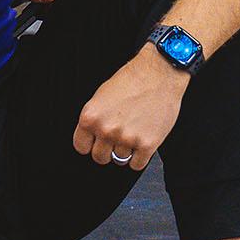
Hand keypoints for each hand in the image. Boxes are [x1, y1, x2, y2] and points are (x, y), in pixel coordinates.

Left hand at [71, 45, 189, 169]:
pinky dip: (139, 158)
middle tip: (116, 139)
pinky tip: (141, 143)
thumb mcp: (101, 96)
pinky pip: (137, 165)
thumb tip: (92, 137)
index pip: (81, 147)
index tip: (96, 142)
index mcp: (90, 117)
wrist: (158, 74)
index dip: (90, 145)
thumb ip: (95, 119)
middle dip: (107, 150)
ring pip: (120, 160)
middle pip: (99, 157)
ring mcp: (127, 138)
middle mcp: (106, 129)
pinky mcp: (147, 144)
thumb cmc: (131, 80)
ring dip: (126, 151)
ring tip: (132, 134)